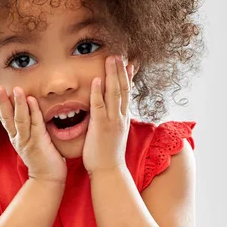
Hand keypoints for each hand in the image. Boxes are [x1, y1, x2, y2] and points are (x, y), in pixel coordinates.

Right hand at [0, 86, 67, 184]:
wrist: (48, 179)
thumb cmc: (42, 159)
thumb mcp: (30, 142)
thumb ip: (28, 129)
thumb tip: (28, 114)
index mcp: (15, 137)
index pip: (5, 118)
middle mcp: (18, 138)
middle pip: (7, 118)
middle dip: (2, 102)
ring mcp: (28, 141)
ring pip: (20, 120)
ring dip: (18, 104)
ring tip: (16, 89)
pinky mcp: (39, 143)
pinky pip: (36, 124)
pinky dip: (33, 111)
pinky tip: (31, 99)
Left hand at [82, 55, 133, 175]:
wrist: (109, 171)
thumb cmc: (108, 155)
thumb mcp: (115, 134)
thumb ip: (114, 121)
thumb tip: (114, 113)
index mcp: (123, 118)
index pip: (128, 93)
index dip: (128, 77)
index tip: (129, 62)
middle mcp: (120, 117)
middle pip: (123, 88)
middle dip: (121, 70)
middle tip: (119, 54)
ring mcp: (112, 121)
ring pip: (114, 93)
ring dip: (112, 75)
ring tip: (111, 58)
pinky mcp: (101, 126)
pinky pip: (99, 106)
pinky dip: (98, 92)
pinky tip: (96, 80)